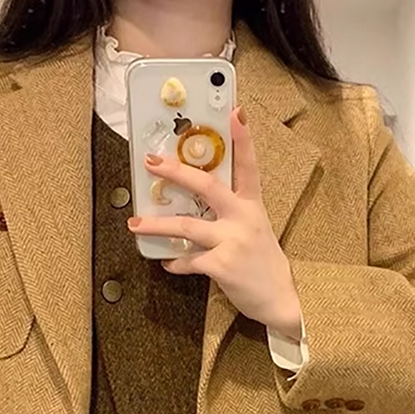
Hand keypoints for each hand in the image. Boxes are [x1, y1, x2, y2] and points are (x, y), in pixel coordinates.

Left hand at [127, 107, 301, 340]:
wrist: (280, 301)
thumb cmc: (263, 264)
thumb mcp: (255, 230)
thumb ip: (231, 214)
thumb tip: (195, 206)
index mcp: (253, 206)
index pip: (249, 166)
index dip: (243, 138)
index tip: (236, 112)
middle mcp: (243, 219)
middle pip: (206, 187)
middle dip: (176, 172)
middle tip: (152, 162)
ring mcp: (232, 242)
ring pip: (186, 226)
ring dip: (156, 225)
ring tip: (134, 224)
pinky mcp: (221, 266)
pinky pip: (188, 260)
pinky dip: (175, 262)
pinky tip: (167, 263)